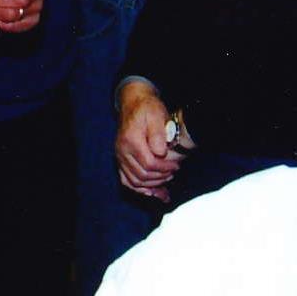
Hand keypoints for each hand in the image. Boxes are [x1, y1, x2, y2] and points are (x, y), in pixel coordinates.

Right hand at [116, 80, 190, 200]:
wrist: (133, 103)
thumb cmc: (147, 108)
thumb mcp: (156, 114)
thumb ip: (158, 133)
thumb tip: (160, 152)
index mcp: (131, 140)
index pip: (148, 163)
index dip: (165, 168)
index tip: (176, 165)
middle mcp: (122, 151)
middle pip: (141, 175)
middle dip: (161, 177)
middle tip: (174, 171)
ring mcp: (119, 157)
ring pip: (134, 182)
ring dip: (152, 186)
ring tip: (167, 180)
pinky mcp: (120, 160)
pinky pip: (127, 181)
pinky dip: (140, 189)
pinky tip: (153, 192)